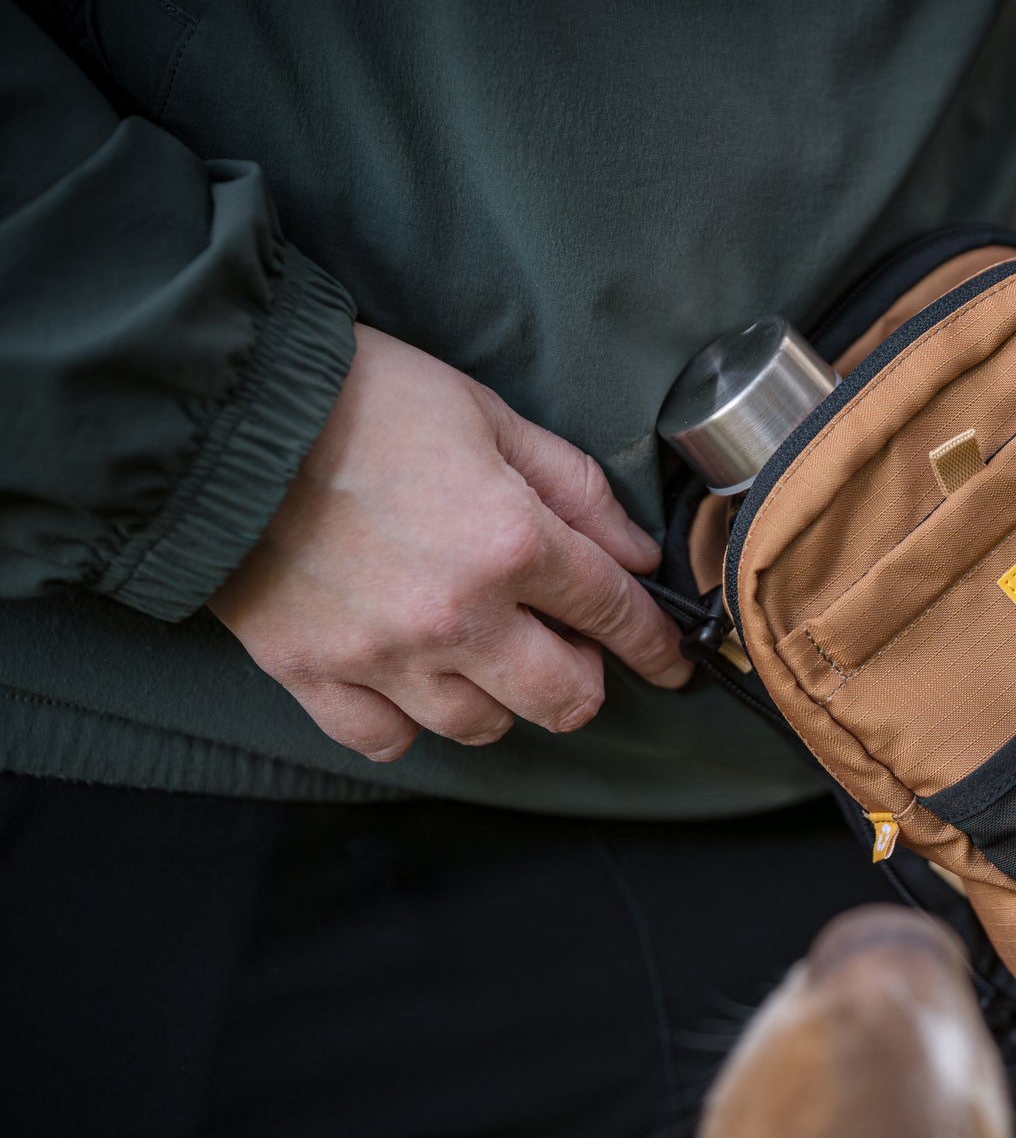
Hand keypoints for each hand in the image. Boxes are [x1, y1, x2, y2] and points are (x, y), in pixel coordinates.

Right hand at [212, 324, 686, 762]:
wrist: (220, 410)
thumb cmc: (360, 396)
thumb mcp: (489, 415)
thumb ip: (573, 490)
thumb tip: (637, 555)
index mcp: (510, 542)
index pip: (615, 613)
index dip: (655, 642)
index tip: (672, 660)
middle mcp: (457, 616)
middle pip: (563, 698)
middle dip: (587, 680)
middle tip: (572, 650)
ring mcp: (382, 656)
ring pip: (480, 727)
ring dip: (500, 699)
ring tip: (487, 655)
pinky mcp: (311, 674)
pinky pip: (385, 740)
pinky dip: (408, 722)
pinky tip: (412, 682)